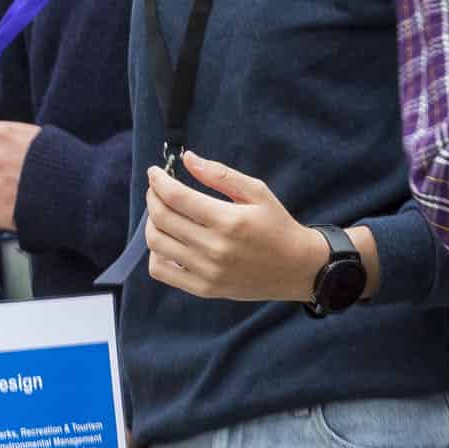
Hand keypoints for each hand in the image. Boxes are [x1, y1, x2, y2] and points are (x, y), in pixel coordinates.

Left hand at [143, 150, 336, 302]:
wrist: (297, 268)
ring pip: (157, 244)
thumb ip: (220, 174)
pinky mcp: (204, 289)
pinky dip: (155, 253)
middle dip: (152, 197)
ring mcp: (207, 271)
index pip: (176, 197)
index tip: (154, 171)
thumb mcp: (257, 192)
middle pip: (162, 218)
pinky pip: (161, 272)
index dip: (158, 181)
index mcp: (228, 220)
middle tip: (157, 189)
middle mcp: (214, 248)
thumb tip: (187, 158)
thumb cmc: (277, 225)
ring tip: (161, 212)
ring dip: (151, 222)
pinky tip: (167, 241)